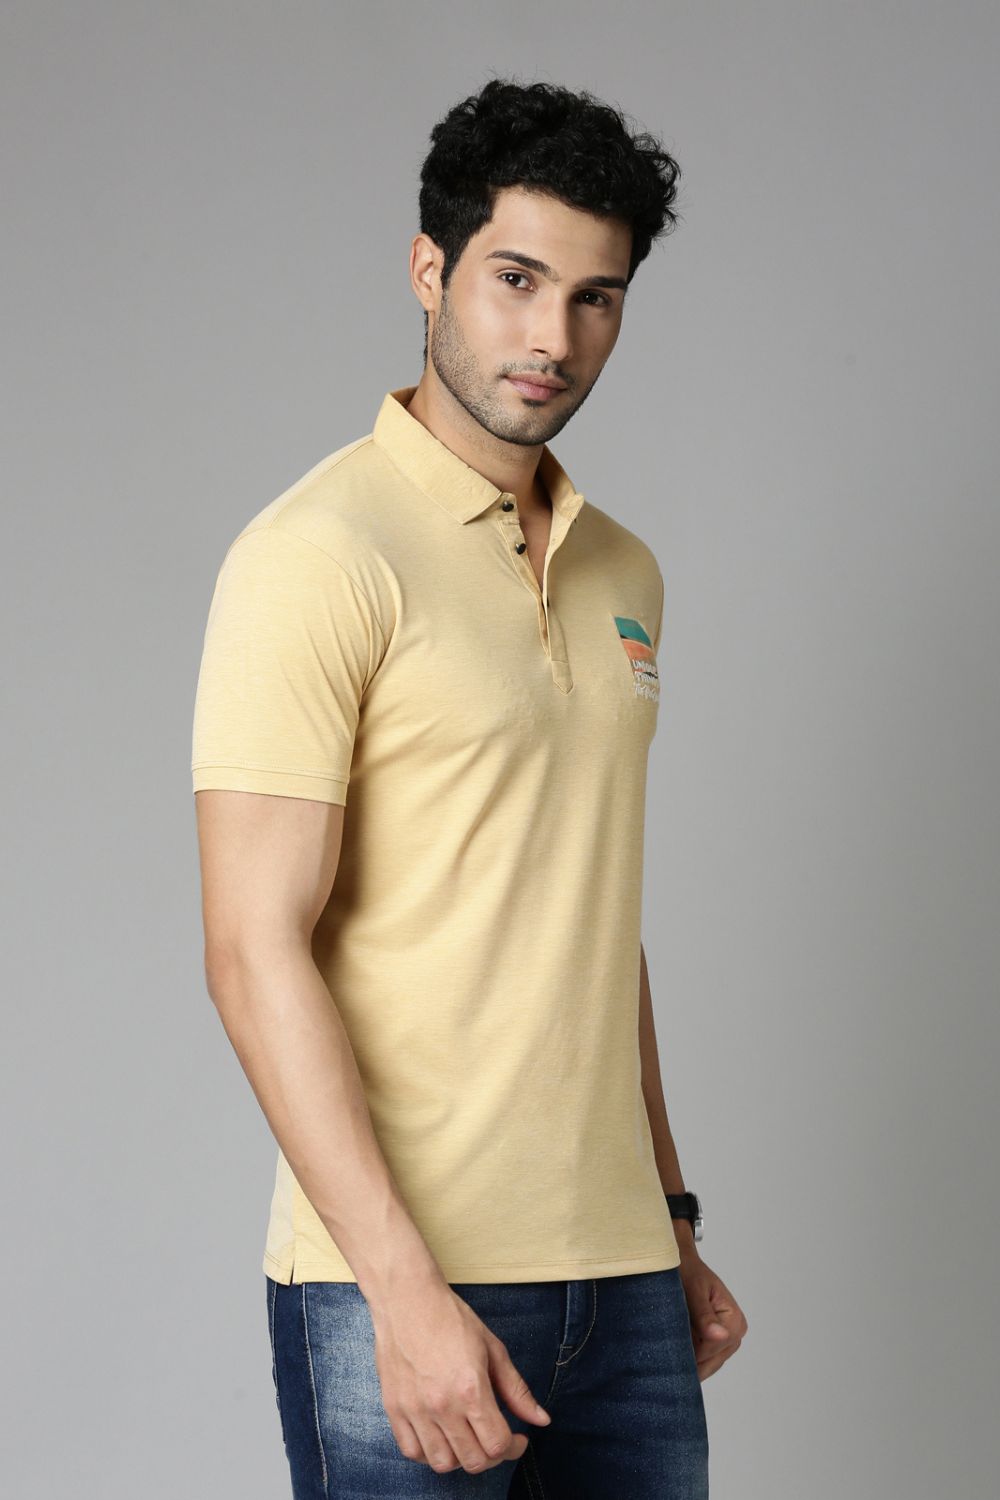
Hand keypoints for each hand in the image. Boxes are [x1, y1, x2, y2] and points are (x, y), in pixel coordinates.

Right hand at [369, 1279, 551, 1473]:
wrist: (407, 1298)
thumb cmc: (450, 1318)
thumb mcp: (492, 1348)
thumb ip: (516, 1390)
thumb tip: (541, 1419)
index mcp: (470, 1388)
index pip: (497, 1444)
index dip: (513, 1448)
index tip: (518, 1438)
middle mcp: (441, 1405)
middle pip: (472, 1460)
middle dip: (492, 1456)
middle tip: (496, 1439)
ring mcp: (414, 1409)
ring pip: (441, 1463)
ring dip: (460, 1458)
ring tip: (468, 1438)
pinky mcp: (393, 1408)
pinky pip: (411, 1451)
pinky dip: (428, 1453)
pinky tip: (441, 1437)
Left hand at [677, 1251, 748, 1380]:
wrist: (682, 1263)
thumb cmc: (687, 1271)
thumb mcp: (693, 1290)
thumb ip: (704, 1315)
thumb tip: (721, 1336)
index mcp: (734, 1320)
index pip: (711, 1349)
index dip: (689, 1348)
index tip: (668, 1339)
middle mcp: (735, 1334)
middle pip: (710, 1362)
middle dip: (687, 1356)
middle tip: (663, 1347)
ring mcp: (726, 1341)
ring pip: (704, 1365)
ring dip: (686, 1356)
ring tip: (668, 1340)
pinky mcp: (715, 1344)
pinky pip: (701, 1359)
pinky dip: (687, 1354)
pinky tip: (674, 1343)